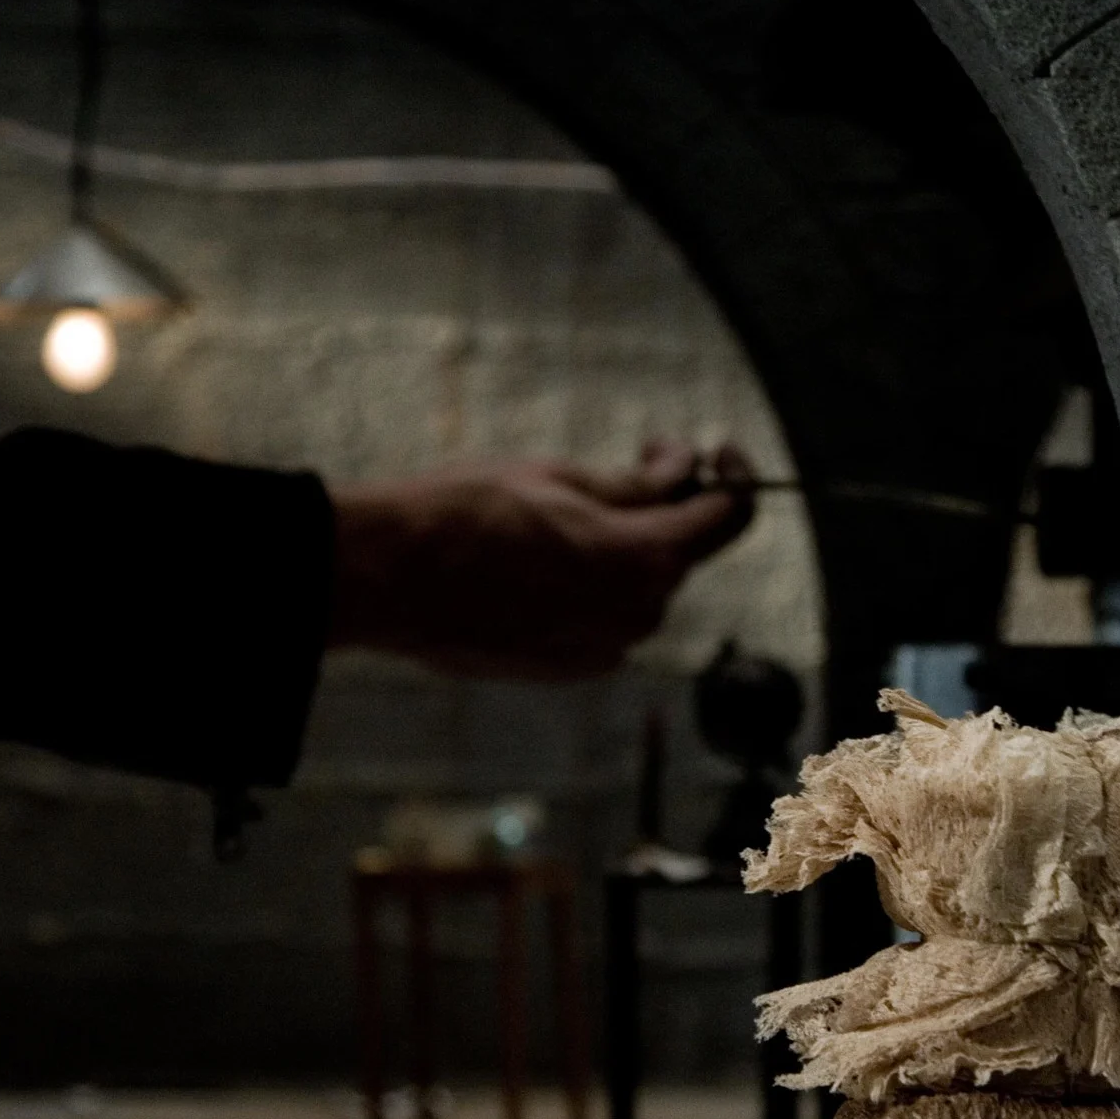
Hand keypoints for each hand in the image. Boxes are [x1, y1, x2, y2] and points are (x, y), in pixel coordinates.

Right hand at [330, 440, 755, 678]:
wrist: (388, 577)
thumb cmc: (468, 514)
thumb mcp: (559, 478)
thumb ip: (635, 485)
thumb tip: (681, 472)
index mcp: (645, 561)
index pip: (728, 517)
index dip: (731, 474)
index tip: (714, 450)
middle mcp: (637, 615)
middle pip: (677, 553)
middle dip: (666, 507)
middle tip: (634, 458)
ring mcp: (603, 649)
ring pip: (638, 588)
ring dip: (624, 548)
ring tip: (566, 510)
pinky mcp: (567, 668)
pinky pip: (601, 619)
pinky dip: (590, 585)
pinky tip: (538, 558)